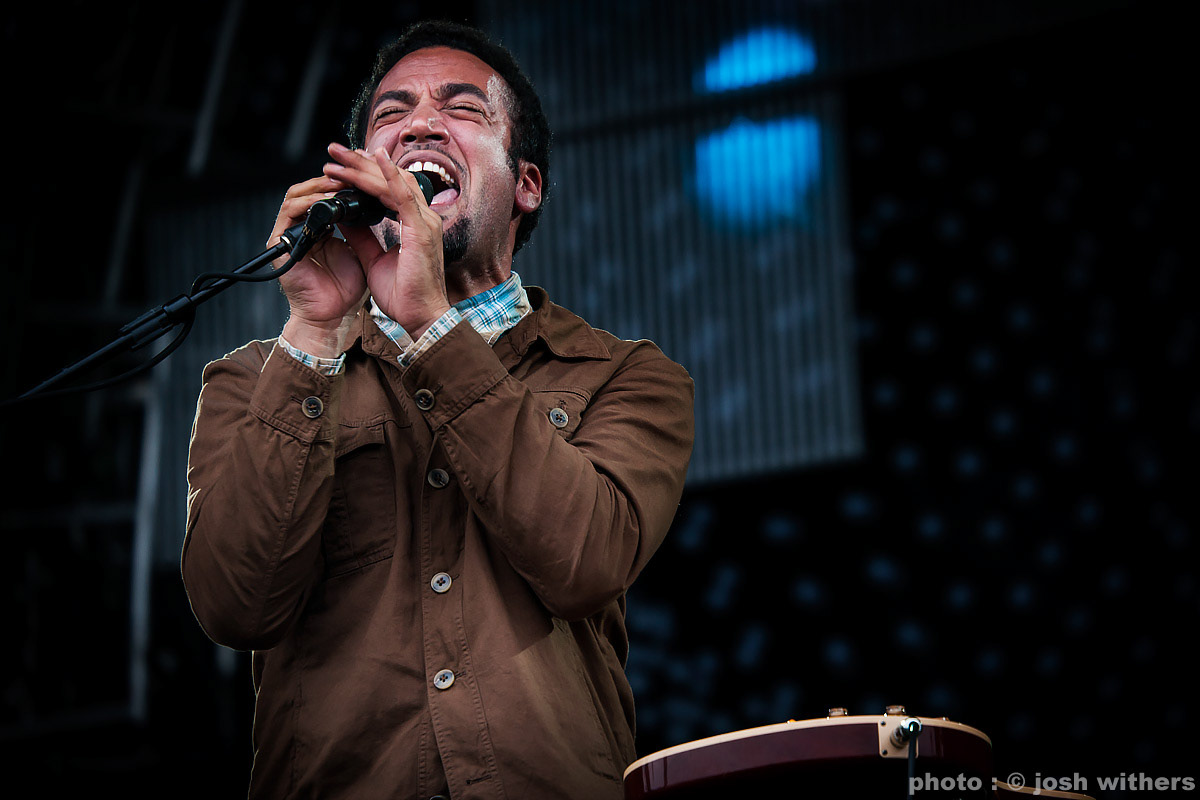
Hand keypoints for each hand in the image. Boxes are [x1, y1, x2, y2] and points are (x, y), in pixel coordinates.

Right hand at [269, 176, 369, 356]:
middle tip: (351, 173)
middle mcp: (301, 228)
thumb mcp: (360, 251)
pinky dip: (308, 204)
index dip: (342, 183)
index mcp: (319, 228)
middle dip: (330, 179)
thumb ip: (362, 229)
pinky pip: (289, 214)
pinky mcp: (279, 244)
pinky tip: (327, 202)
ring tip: (339, 184)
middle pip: (309, 189)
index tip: (363, 176)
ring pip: (296, 196)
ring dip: (318, 187)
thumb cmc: (346, 289)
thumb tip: (375, 205)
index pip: (326, 195)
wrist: (333, 316)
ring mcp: (289, 234)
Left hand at [323, 144, 451, 339]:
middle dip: (360, 162)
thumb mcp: (373, 258)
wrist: (420, 316)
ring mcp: (424, 222)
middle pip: (391, 179)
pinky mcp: (420, 229)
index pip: (390, 189)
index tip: (344, 164)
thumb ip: (361, 235)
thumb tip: (343, 215)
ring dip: (365, 166)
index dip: (366, 173)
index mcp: (414, 224)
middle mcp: (423, 218)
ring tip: (340, 156)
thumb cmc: (404, 294)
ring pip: (393, 182)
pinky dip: (388, 175)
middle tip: (334, 149)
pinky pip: (403, 195)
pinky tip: (375, 158)